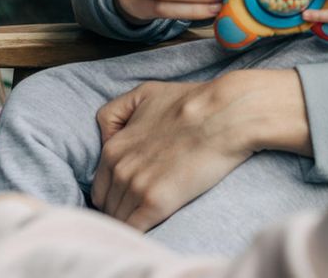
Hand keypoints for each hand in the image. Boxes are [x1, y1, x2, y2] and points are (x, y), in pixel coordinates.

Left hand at [90, 70, 309, 231]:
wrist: (227, 114)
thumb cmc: (193, 102)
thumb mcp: (145, 94)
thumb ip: (116, 113)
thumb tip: (106, 138)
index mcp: (113, 148)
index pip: (100, 188)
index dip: (116, 193)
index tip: (133, 194)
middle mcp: (119, 169)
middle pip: (107, 206)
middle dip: (122, 208)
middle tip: (145, 206)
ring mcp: (136, 187)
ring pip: (119, 220)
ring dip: (133, 221)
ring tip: (153, 218)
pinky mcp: (156, 203)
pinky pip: (134, 230)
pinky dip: (139, 234)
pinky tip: (154, 230)